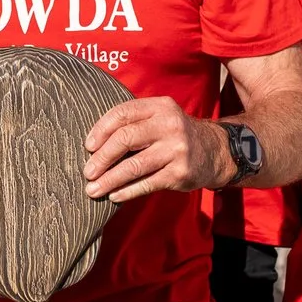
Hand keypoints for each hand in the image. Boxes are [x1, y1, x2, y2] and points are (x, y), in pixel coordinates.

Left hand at [84, 98, 226, 202]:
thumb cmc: (174, 135)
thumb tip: (93, 145)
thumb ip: (133, 123)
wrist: (214, 151)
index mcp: (160, 106)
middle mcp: (169, 125)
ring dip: (109, 180)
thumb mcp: (159, 117)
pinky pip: (147, 183)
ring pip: (134, 166)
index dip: (101, 130)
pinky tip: (114, 195)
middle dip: (101, 158)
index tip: (88, 146)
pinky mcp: (181, 172)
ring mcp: (177, 149)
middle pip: (125, 139)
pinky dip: (127, 191)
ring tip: (93, 189)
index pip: (122, 113)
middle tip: (87, 172)